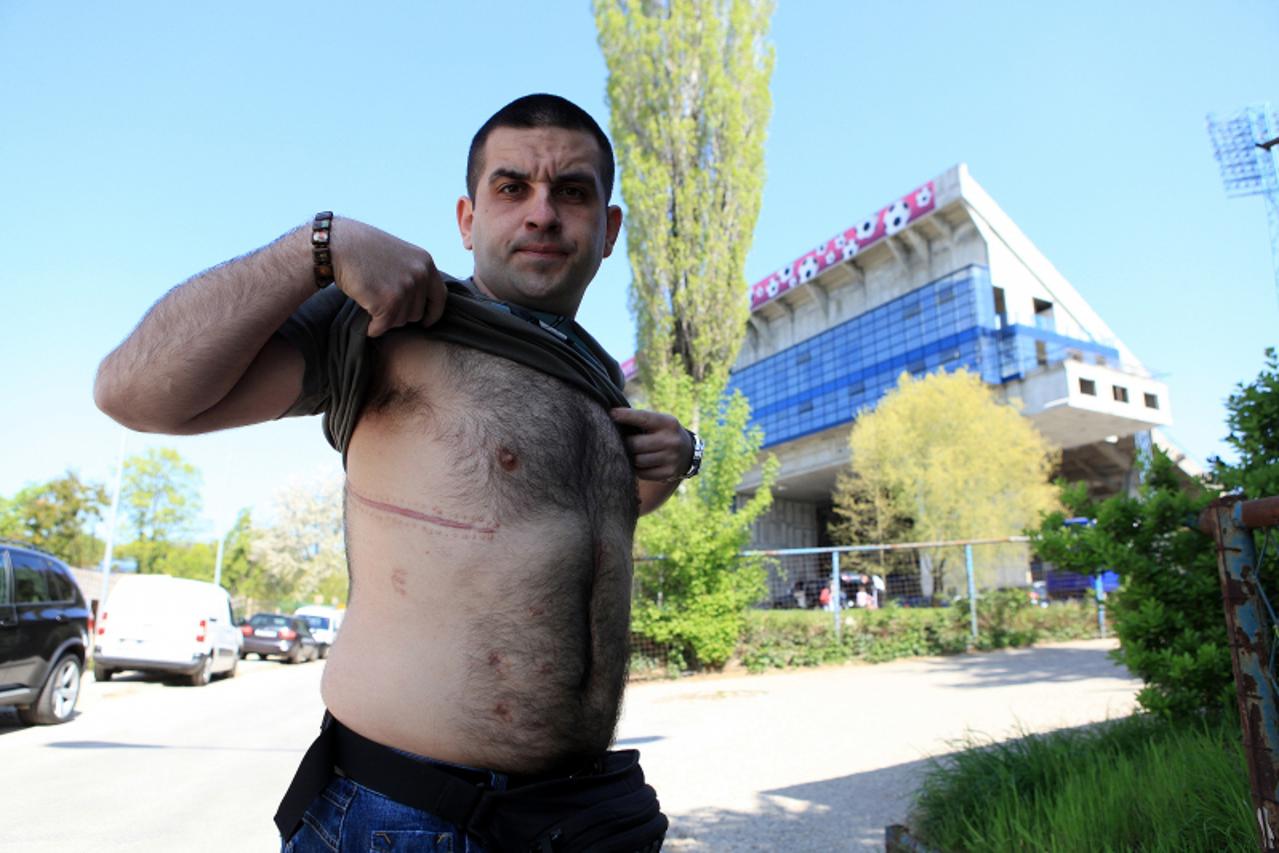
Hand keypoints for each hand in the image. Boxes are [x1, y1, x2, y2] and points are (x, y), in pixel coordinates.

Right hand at [330, 217, 447, 336]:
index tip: (426, 322)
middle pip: (417, 313)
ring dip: (385, 319)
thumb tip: (422, 300)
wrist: (337, 244)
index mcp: (425, 263)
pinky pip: (384, 327)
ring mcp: (405, 288)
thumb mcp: (399, 255)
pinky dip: (374, 328)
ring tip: (371, 302)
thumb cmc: (362, 249)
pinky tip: (366, 320)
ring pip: (400, 321)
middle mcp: (420, 275)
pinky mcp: (388, 302)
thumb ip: (414, 273)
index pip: (440, 297)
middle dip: (400, 314)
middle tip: (380, 303)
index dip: (433, 313)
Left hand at [609, 408, 692, 481]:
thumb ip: (639, 419)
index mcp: (668, 423)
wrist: (687, 453)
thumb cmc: (662, 433)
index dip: (626, 415)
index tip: (612, 414)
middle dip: (625, 443)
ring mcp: (671, 458)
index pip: (643, 417)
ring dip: (630, 457)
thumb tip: (613, 415)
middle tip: (620, 441)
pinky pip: (642, 473)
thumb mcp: (658, 421)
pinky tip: (640, 462)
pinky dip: (637, 468)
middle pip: (636, 444)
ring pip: (638, 460)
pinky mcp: (668, 473)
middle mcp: (672, 440)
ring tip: (631, 452)